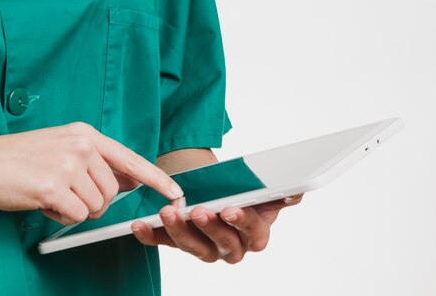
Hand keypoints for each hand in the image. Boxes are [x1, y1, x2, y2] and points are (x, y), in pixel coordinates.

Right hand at [0, 122, 183, 224]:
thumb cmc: (20, 158)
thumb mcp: (64, 149)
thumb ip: (99, 163)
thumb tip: (131, 181)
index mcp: (86, 135)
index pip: (131, 159)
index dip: (157, 178)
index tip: (176, 193)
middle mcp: (82, 146)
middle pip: (112, 192)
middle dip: (92, 201)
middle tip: (64, 192)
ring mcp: (68, 164)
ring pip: (95, 206)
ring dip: (75, 209)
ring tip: (51, 193)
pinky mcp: (53, 186)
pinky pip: (76, 216)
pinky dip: (61, 217)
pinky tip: (42, 201)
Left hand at [131, 194, 303, 263]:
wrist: (218, 188)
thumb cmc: (241, 189)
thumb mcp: (262, 188)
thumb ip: (278, 192)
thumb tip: (295, 191)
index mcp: (255, 234)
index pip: (253, 233)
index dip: (242, 222)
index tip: (231, 209)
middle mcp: (231, 247)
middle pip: (223, 243)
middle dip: (210, 227)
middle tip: (198, 210)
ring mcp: (204, 248)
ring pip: (193, 247)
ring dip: (179, 230)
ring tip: (168, 212)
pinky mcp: (179, 243)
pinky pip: (164, 244)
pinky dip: (151, 235)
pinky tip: (140, 225)